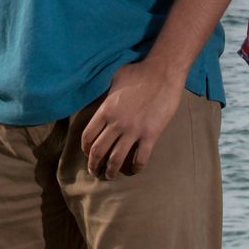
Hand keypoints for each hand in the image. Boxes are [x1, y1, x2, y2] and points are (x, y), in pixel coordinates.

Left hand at [81, 61, 182, 179]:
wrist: (163, 72)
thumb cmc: (139, 72)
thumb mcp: (115, 79)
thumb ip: (106, 93)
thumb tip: (101, 97)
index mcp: (105, 110)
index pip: (88, 136)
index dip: (85, 148)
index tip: (87, 153)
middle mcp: (116, 123)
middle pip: (98, 151)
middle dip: (94, 164)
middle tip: (94, 171)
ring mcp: (133, 130)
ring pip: (116, 159)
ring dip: (110, 171)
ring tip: (109, 176)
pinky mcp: (150, 135)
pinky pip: (140, 158)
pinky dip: (136, 168)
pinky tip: (134, 170)